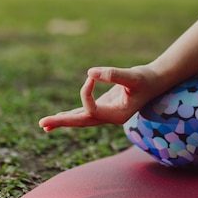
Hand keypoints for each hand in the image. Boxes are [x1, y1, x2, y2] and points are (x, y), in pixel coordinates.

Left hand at [38, 65, 159, 131]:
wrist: (156, 81)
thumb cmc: (146, 78)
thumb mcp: (133, 76)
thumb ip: (113, 74)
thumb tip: (90, 72)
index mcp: (117, 115)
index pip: (92, 109)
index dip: (86, 92)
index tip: (91, 76)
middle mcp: (110, 117)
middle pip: (81, 122)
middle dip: (62, 121)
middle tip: (42, 123)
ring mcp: (106, 113)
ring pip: (81, 119)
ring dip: (63, 121)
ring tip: (44, 125)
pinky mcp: (104, 106)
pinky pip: (84, 112)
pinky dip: (71, 114)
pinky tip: (60, 117)